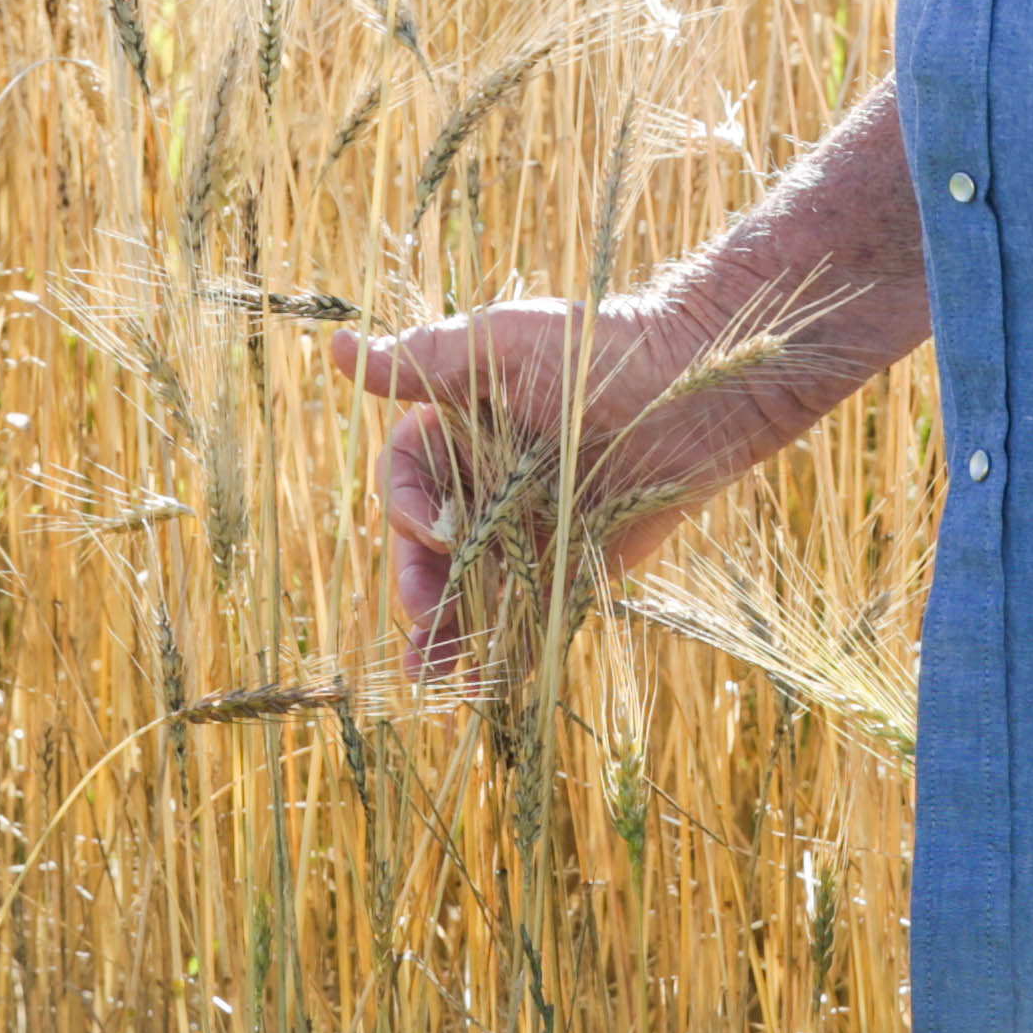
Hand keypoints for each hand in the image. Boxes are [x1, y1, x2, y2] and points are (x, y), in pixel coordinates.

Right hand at [326, 288, 835, 678]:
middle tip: (424, 616)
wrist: (697, 379)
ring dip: (446, 635)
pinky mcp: (574, 566)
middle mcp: (487, 484)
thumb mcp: (503, 344)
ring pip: (473, 590)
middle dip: (418, 585)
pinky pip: (532, 616)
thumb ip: (424, 362)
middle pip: (430, 547)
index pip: (407, 479)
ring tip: (429, 675)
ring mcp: (528, 530)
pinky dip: (507, 653)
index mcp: (460, 430)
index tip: (432, 527)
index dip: (407, 509)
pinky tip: (486, 688)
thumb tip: (334, 349)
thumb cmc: (597, 345)